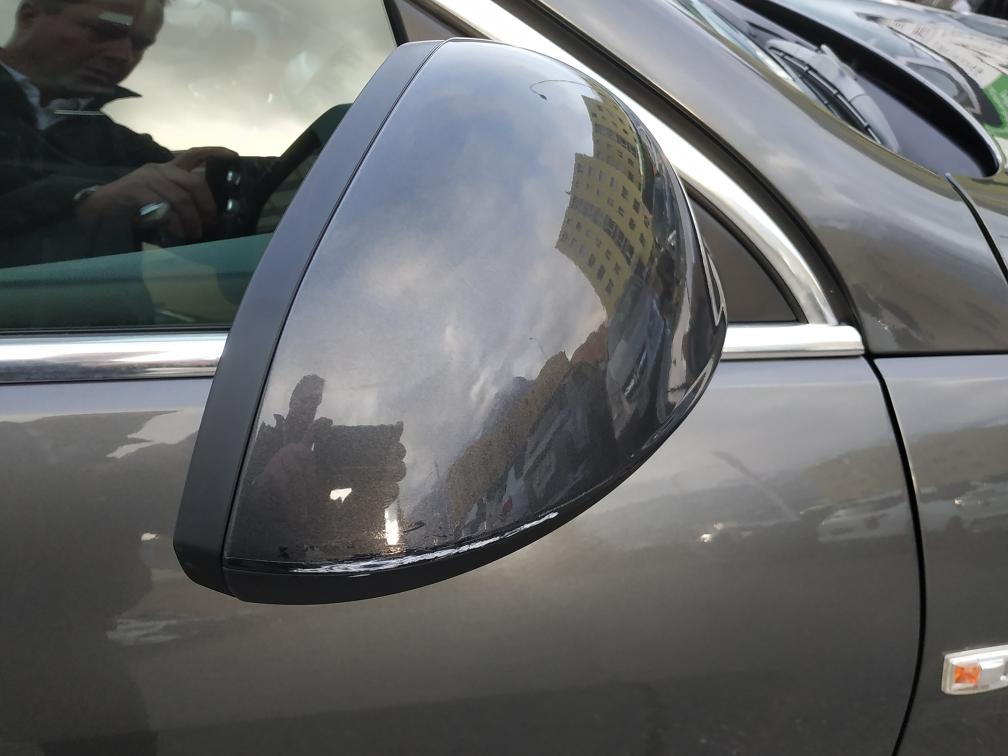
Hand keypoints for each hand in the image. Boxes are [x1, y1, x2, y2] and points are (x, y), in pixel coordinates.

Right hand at [75, 146, 237, 242]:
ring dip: (191, 219)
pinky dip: (173, 223)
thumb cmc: (132, 207)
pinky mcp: (135, 191)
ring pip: (181, 198)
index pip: (194, 154)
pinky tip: (176, 232)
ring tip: (193, 234)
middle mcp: (159, 169)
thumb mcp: (159, 198)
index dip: (215, 153)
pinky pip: (163, 207)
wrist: (96, 208)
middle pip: (194, 183)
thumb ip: (179, 199)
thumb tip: (206, 216)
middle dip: (207, 206)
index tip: (234, 155)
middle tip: (209, 223)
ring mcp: (146, 178)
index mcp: (167, 169)